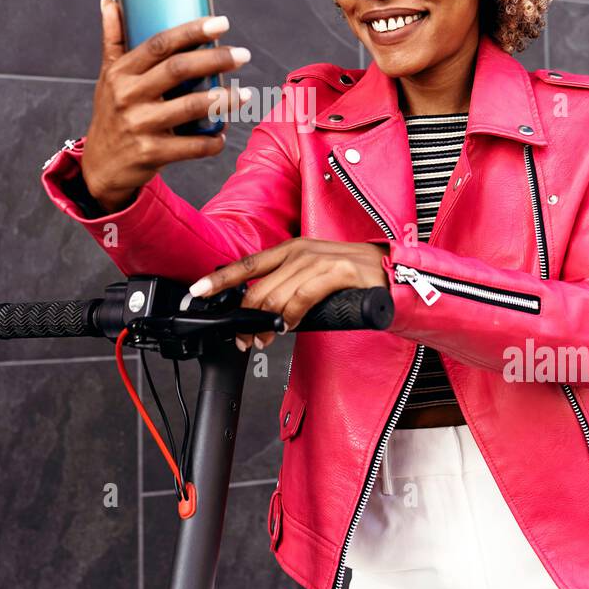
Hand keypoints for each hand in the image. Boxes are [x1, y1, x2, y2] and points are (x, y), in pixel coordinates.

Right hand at [80, 0, 253, 211]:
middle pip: (178, 70)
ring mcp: (139, 126)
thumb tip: (109, 0)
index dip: (192, 31)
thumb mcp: (107, 76)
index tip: (221, 23)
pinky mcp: (150, 153)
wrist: (100, 167)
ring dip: (223, 99)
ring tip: (245, 93)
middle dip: (215, 59)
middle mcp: (127, 95)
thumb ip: (113, 39)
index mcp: (120, 72)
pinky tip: (223, 134)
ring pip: (190, 107)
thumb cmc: (111, 113)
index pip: (160, 44)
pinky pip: (191, 146)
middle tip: (243, 54)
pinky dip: (212, 140)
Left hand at [186, 239, 390, 352]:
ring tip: (265, 338)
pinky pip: (302, 298)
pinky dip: (291, 315)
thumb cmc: (351, 279)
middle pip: (257, 287)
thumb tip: (257, 313)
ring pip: (275, 296)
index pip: (246, 264)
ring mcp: (319, 259)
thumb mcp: (311, 278)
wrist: (392, 274)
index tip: (197, 292)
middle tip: (245, 339)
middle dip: (245, 318)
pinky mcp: (338, 272)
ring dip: (265, 323)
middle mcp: (301, 251)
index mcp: (291, 250)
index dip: (219, 279)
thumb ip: (284, 289)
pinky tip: (289, 325)